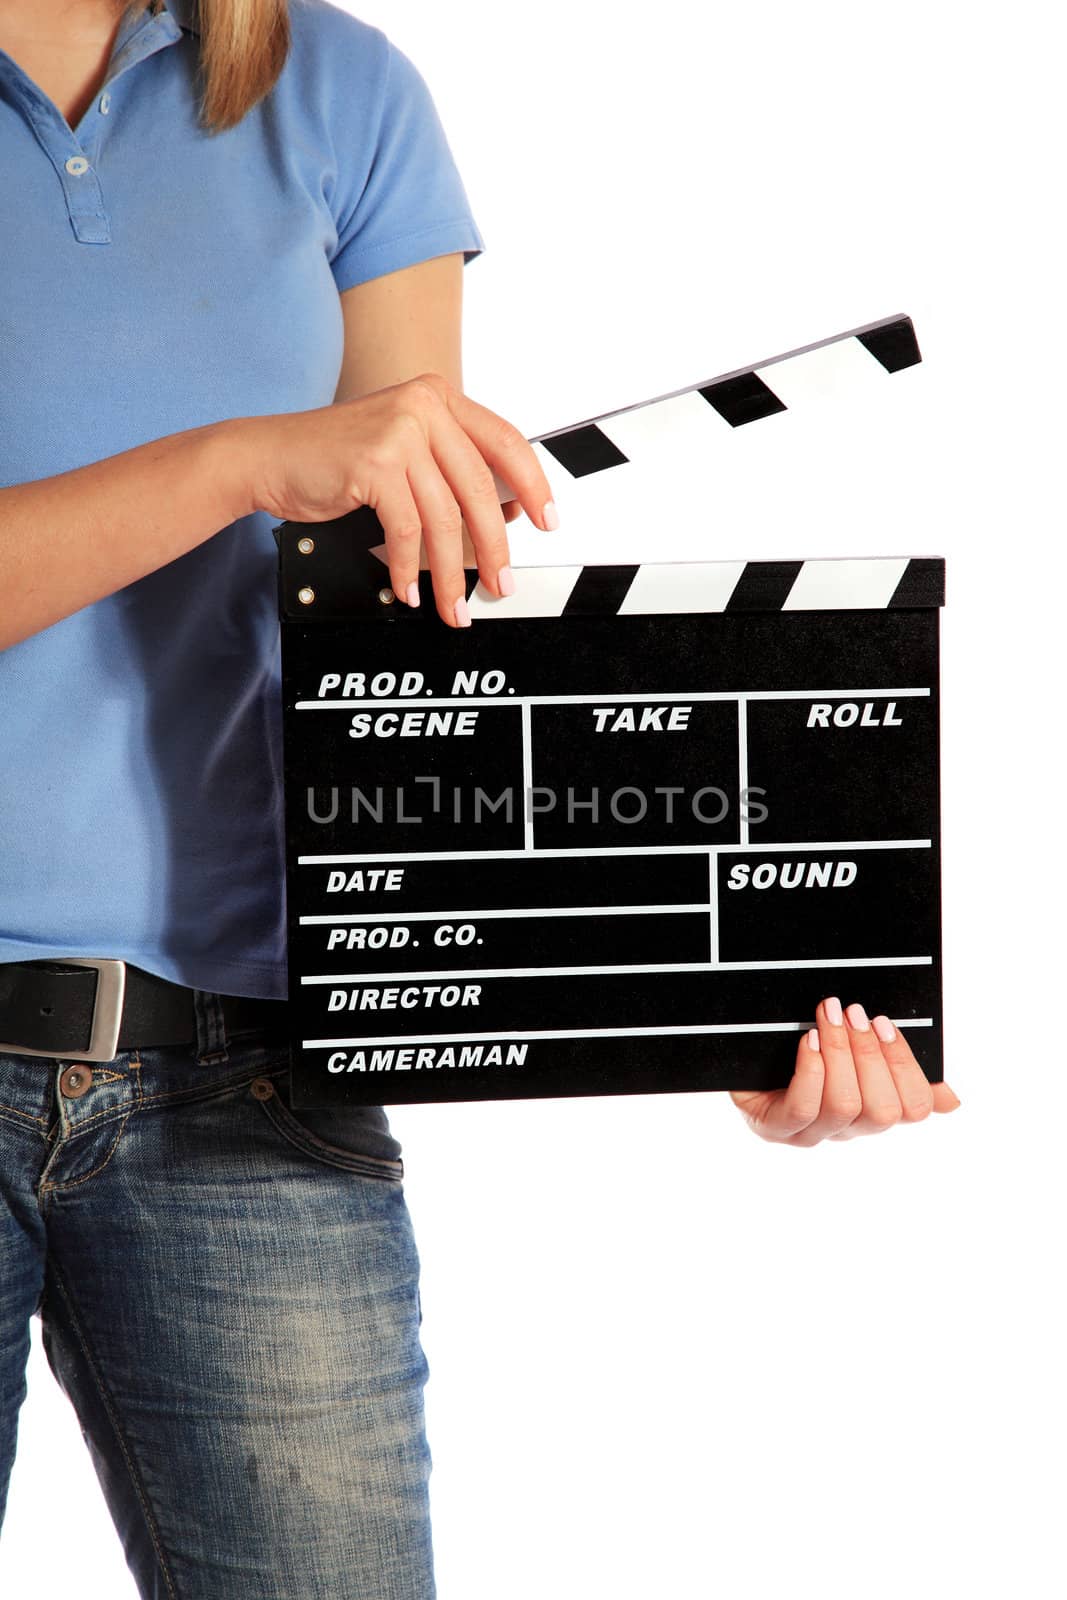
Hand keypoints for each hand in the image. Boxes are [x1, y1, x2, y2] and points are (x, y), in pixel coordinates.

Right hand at [235, 373, 555, 627]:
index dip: (532, 485)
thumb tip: (502, 516)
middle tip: (501, 584)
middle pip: (479, 489)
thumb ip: (446, 472)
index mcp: (438, 399)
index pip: (505, 442)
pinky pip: (407, 530)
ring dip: (451, 572)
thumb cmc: (333, 459)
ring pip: (445, 517)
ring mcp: (399, 431)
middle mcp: (423, 407)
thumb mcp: (401, 453)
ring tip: (453, 604)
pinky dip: (408, 567)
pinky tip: (409, 588)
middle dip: (493, 548)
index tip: (547, 520)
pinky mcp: (375, 462)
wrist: (268, 457)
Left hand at [729, 996, 960, 1146]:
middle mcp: (846, 1130)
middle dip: (872, 1055)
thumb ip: (895, 1069)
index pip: (914, 1109)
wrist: (739, 1054)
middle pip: (882, 1111)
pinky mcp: (774, 1128)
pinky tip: (806, 1041)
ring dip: (840, 1053)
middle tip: (854, 1012)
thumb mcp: (852, 1054)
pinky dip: (810, 1070)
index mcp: (873, 1110)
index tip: (885, 1023)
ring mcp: (810, 1134)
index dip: (906, 1067)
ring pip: (844, 1106)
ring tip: (828, 1015)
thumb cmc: (799, 1051)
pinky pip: (803, 1108)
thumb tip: (950, 1101)